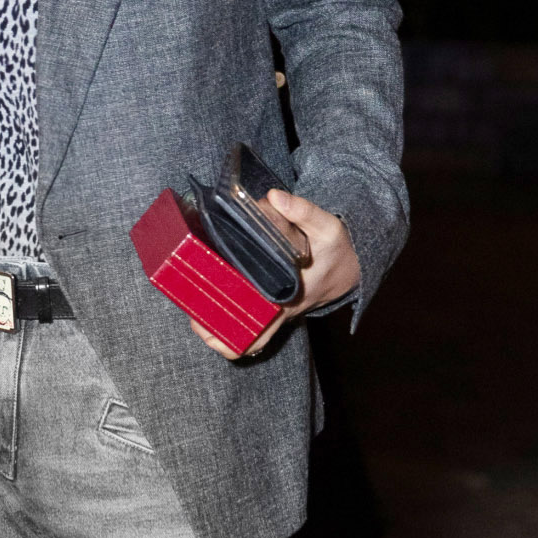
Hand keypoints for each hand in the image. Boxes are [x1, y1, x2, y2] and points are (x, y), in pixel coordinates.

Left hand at [189, 188, 359, 361]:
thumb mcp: (328, 227)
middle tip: (188, 306)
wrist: (350, 266)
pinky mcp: (270, 302)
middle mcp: (277, 312)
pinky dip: (225, 310)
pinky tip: (207, 289)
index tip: (201, 323)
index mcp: (287, 302)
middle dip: (210, 330)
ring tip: (190, 300)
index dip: (227, 339)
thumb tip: (273, 197)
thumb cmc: (336, 251)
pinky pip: (245, 316)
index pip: (257, 337)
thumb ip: (303, 211)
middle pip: (239, 339)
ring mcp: (272, 310)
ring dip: (214, 321)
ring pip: (239, 330)